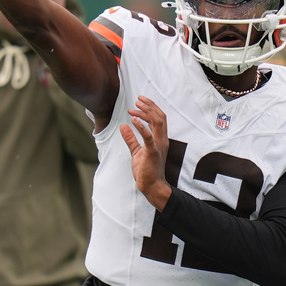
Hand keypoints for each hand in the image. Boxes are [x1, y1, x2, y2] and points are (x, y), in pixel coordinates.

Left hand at [120, 95, 172, 209]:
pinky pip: (149, 137)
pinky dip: (142, 127)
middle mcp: (162, 140)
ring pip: (157, 123)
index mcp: (160, 139)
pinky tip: (134, 120)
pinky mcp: (152, 153)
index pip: (160, 118)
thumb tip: (123, 126)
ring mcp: (158, 146)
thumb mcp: (136, 151)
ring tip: (135, 107)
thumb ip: (131, 138)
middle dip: (150, 106)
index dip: (151, 108)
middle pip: (160, 117)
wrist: (152, 186)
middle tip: (138, 99)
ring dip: (146, 113)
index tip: (139, 102)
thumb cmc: (146, 170)